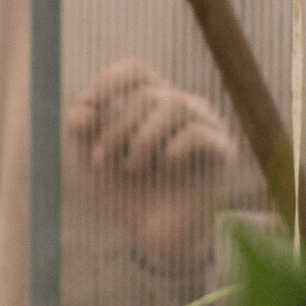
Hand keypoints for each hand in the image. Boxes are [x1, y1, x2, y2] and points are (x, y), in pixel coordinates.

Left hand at [66, 58, 239, 283]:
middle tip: (102, 161)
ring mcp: (206, 124)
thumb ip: (81, 132)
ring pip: (175, 106)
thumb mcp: (93, 161)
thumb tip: (83, 108)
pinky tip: (166, 167)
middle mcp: (181, 105)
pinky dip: (173, 150)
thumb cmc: (126, 191)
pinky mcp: (223, 149)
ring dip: (142, 140)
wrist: (154, 235)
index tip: (89, 102)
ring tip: (132, 167)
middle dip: (117, 129)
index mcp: (151, 101)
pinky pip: (197, 133)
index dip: (111, 80)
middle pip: (148, 94)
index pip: (135, 69)